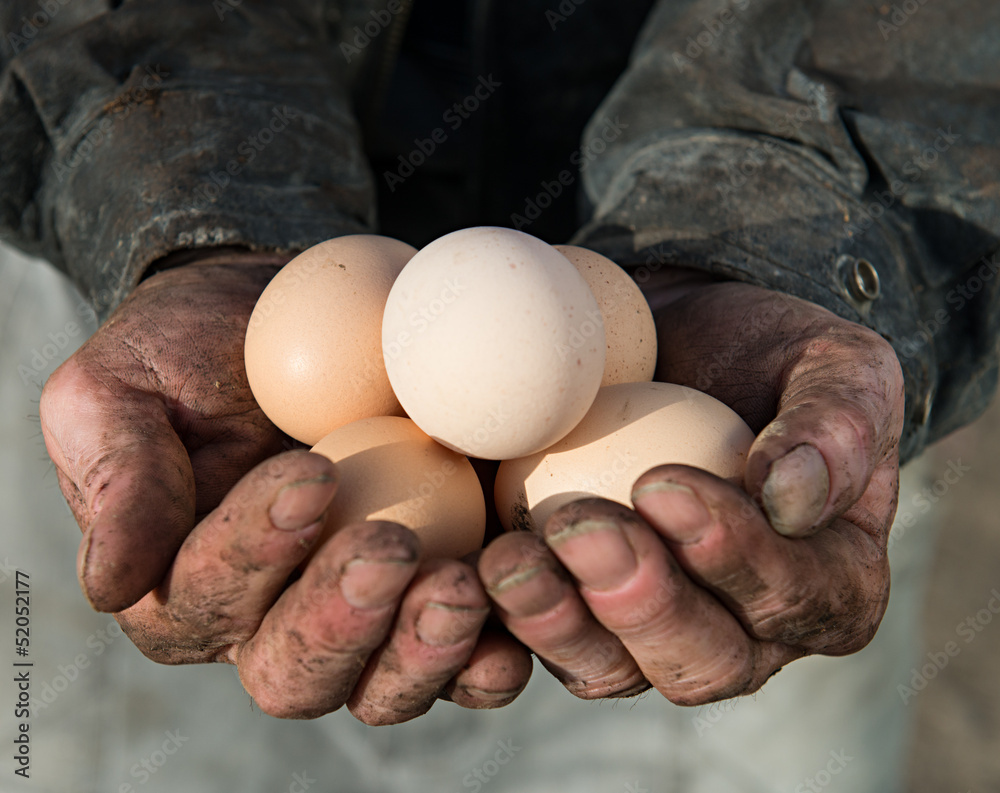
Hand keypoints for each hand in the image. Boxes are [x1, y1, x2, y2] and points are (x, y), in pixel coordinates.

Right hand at [40, 255, 530, 720]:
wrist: (294, 317)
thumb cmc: (190, 350)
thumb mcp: (121, 388)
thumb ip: (117, 476)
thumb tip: (112, 584)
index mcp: (190, 589)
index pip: (209, 597)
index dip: (254, 551)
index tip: (309, 473)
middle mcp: (275, 621)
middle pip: (299, 671)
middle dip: (343, 621)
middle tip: (389, 549)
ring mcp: (368, 614)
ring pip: (389, 681)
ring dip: (428, 650)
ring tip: (465, 588)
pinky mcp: (440, 585)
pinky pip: (475, 642)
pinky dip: (504, 636)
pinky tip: (530, 600)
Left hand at [478, 278, 903, 703]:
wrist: (674, 348)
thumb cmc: (766, 357)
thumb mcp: (836, 365)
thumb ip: (839, 424)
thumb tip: (792, 497)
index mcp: (823, 587)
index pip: (790, 596)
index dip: (729, 554)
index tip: (661, 483)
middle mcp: (741, 634)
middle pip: (697, 661)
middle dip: (636, 602)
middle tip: (577, 527)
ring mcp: (647, 635)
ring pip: (608, 670)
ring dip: (554, 622)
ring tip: (508, 559)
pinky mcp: (572, 614)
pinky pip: (536, 646)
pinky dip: (497, 626)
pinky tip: (463, 579)